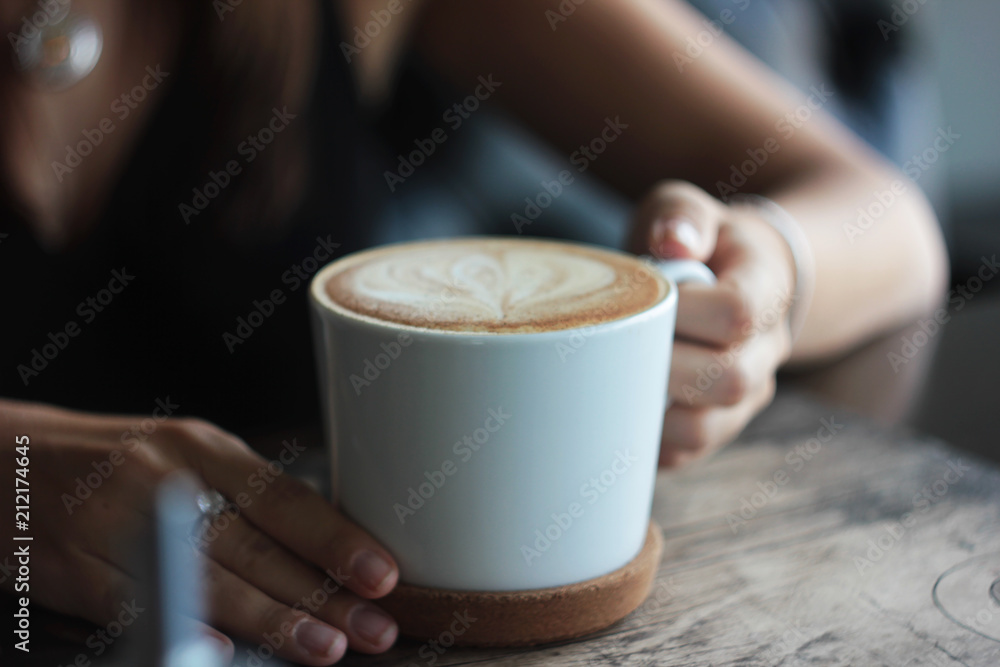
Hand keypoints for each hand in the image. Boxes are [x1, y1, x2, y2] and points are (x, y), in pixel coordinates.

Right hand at [0, 400, 399, 664]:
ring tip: (327, 647)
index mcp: (203, 449)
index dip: (337, 540)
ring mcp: (121, 528)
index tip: (382, 573)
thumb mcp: (189, 457)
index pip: (286, 499)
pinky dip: (188, 630)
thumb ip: (248, 500)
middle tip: (375, 627)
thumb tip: (326, 548)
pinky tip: (225, 653)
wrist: (11, 463)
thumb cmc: (120, 465)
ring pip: (210, 583)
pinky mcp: (81, 573)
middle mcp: (167, 481)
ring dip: (276, 621)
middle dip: (323, 593)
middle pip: (259, 547)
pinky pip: (143, 607)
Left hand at [627, 182, 799, 466]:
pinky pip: (683, 454)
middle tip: (616, 345)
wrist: (733, 278)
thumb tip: (670, 243)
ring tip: (611, 379)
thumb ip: (681, 216)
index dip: (688, 312)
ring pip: (705, 429)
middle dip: (662, 367)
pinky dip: (643, 440)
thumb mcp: (689, 210)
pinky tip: (614, 410)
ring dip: (649, 411)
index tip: (651, 294)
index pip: (739, 314)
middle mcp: (765, 351)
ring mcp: (745, 395)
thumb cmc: (699, 242)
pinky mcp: (717, 426)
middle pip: (728, 380)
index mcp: (766, 290)